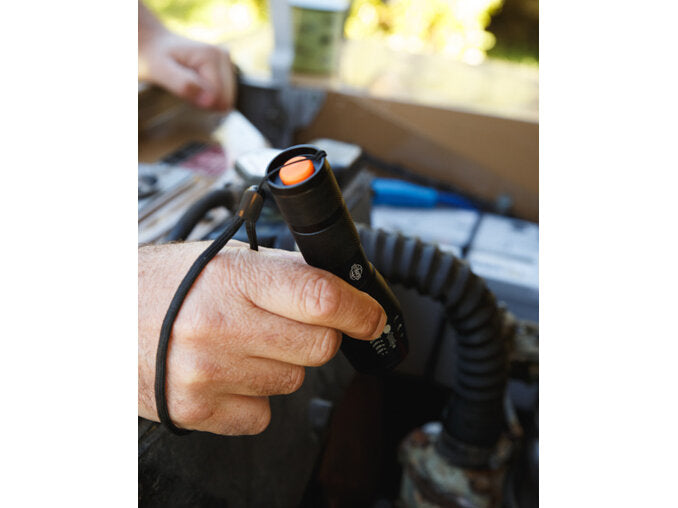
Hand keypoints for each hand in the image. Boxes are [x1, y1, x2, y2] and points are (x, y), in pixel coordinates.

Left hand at [138, 2, 235, 110]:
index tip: (181, 90)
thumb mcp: (159, 71)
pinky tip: (193, 83)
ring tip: (186, 83)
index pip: (220, 100)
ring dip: (205, 99)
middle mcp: (223, 56)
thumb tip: (209, 101)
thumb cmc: (150, 58)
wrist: (149, 45)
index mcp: (212, 56)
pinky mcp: (224, 67)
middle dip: (204, 101)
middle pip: (226, 100)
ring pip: (225, 99)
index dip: (200, 103)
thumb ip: (183, 85)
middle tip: (182, 87)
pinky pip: (222, 95)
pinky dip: (207, 95)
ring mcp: (225, 61)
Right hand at [138, 241, 386, 434]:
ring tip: (241, 345)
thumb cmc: (164, 286)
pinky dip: (254, 397)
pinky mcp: (197, 411)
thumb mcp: (224, 260)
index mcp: (234, 280)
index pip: (320, 299)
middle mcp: (220, 327)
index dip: (361, 311)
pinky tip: (226, 373)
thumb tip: (342, 293)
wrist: (103, 318)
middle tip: (288, 325)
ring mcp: (208, 373)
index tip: (372, 319)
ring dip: (280, 365)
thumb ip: (283, 276)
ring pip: (293, 382)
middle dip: (318, 337)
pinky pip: (262, 415)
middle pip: (319, 348)